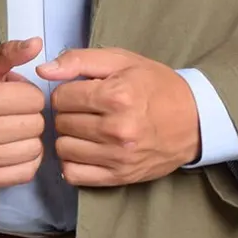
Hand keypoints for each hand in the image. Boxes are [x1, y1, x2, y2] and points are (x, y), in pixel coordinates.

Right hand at [0, 36, 46, 187]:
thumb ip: (7, 53)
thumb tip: (36, 44)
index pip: (34, 99)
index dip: (27, 93)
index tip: (14, 95)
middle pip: (36, 124)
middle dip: (28, 115)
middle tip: (11, 113)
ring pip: (34, 149)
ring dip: (28, 139)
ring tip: (11, 131)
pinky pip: (24, 173)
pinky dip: (25, 161)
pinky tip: (12, 149)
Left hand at [35, 47, 200, 186]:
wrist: (194, 120)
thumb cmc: (156, 86)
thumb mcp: (122, 61)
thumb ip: (79, 61)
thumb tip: (43, 71)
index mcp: (117, 96)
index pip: (60, 97)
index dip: (66, 92)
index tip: (81, 93)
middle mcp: (116, 128)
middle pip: (60, 123)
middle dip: (68, 114)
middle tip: (86, 111)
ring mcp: (118, 156)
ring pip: (63, 149)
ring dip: (69, 138)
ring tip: (86, 129)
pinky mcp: (119, 176)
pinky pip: (74, 175)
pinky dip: (73, 162)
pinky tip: (85, 150)